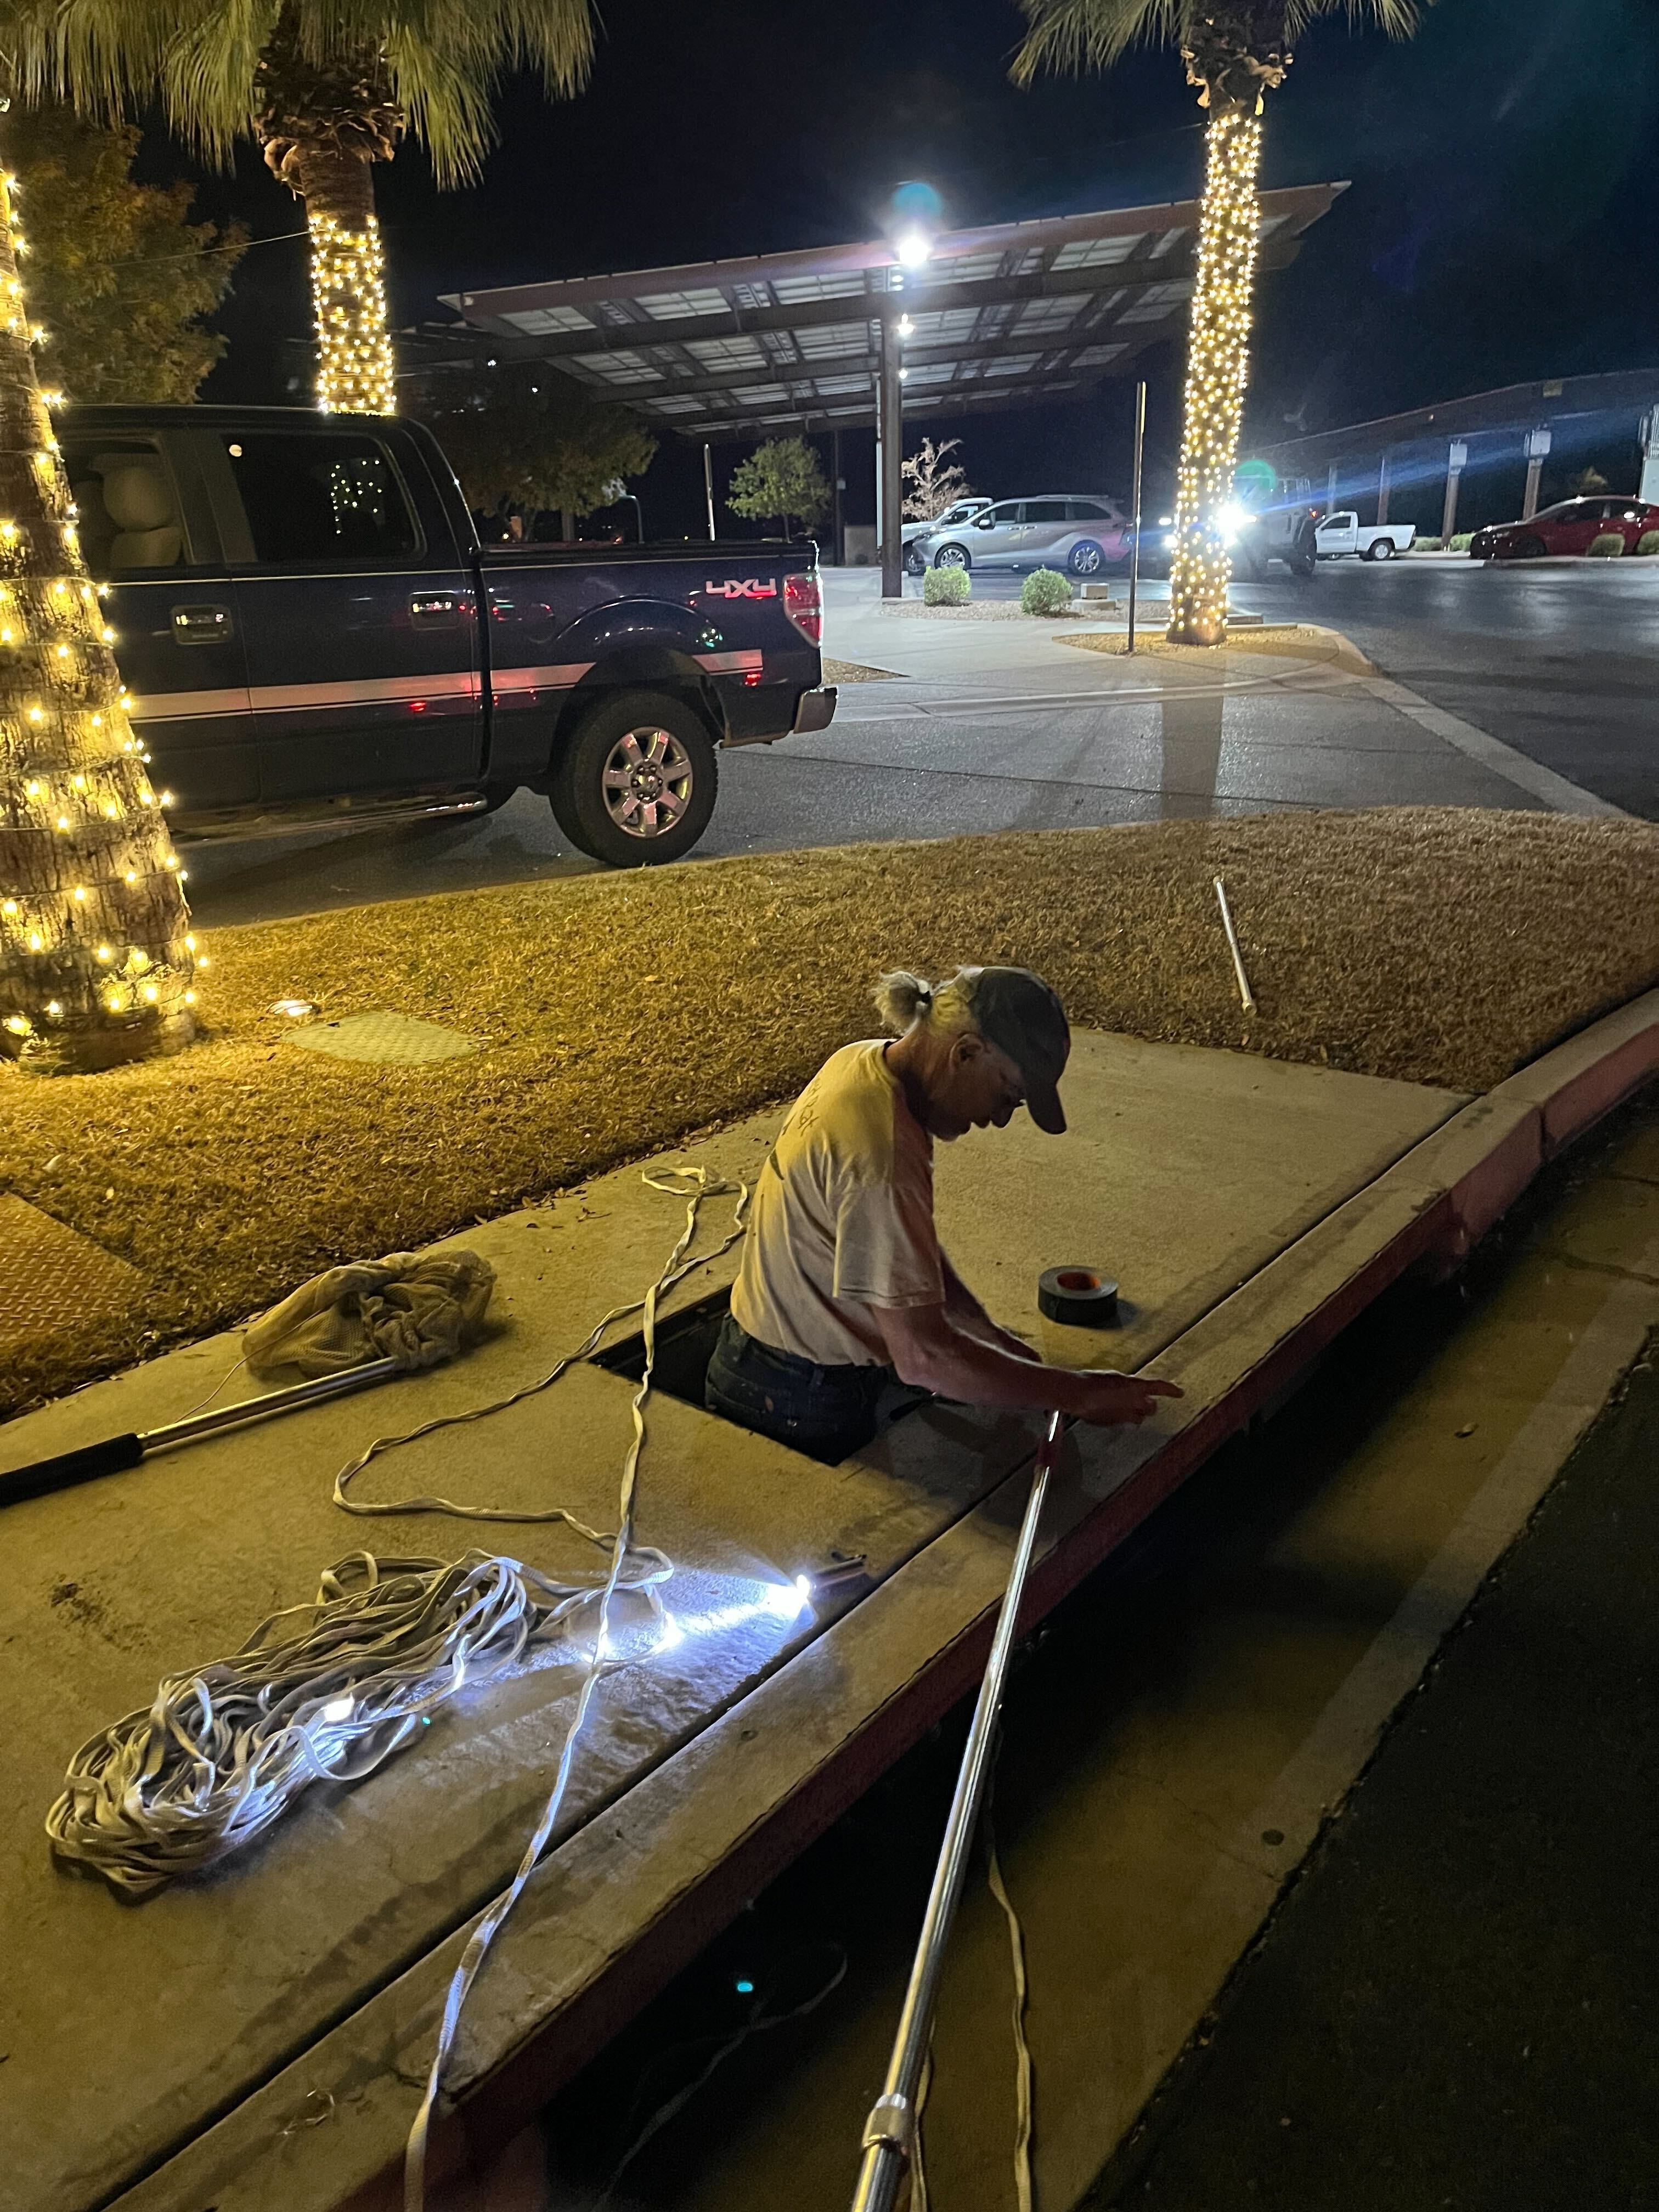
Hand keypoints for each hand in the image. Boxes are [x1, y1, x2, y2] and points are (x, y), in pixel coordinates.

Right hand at [1067, 1370, 1183, 1425]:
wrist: (1077, 1394)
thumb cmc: (1091, 1381)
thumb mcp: (1114, 1377)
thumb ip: (1127, 1385)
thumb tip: (1130, 1390)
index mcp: (1136, 1387)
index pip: (1160, 1387)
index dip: (1171, 1390)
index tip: (1179, 1393)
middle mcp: (1134, 1403)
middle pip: (1152, 1408)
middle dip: (1149, 1405)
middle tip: (1145, 1401)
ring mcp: (1124, 1416)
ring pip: (1138, 1418)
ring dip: (1136, 1413)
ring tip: (1125, 1406)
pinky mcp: (1114, 1424)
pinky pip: (1122, 1421)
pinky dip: (1120, 1416)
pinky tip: (1108, 1409)